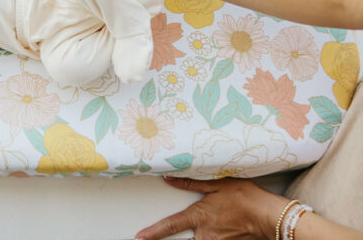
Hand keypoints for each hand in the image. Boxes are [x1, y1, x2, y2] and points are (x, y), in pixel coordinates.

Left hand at [135, 177, 286, 239]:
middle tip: (172, 230)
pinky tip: (219, 227)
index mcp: (200, 216)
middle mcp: (206, 234)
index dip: (153, 232)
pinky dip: (209, 237)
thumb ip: (191, 182)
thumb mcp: (218, 184)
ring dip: (196, 236)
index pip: (170, 226)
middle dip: (176, 237)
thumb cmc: (246, 197)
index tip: (140, 236)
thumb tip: (169, 177)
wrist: (271, 216)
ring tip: (210, 222)